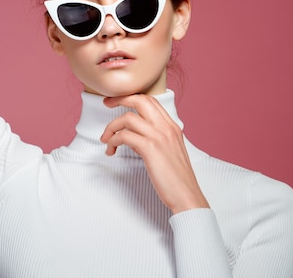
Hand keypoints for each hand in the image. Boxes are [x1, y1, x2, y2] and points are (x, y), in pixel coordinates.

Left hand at [99, 94, 209, 213]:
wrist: (187, 195)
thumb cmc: (177, 179)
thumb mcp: (170, 152)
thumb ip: (155, 140)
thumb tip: (134, 136)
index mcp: (172, 127)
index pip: (151, 101)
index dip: (132, 98)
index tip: (118, 102)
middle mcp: (167, 127)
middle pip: (140, 100)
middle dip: (120, 99)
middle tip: (106, 104)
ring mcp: (159, 137)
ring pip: (128, 118)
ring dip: (111, 127)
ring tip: (106, 139)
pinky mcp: (150, 149)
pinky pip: (125, 135)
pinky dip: (113, 141)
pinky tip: (111, 150)